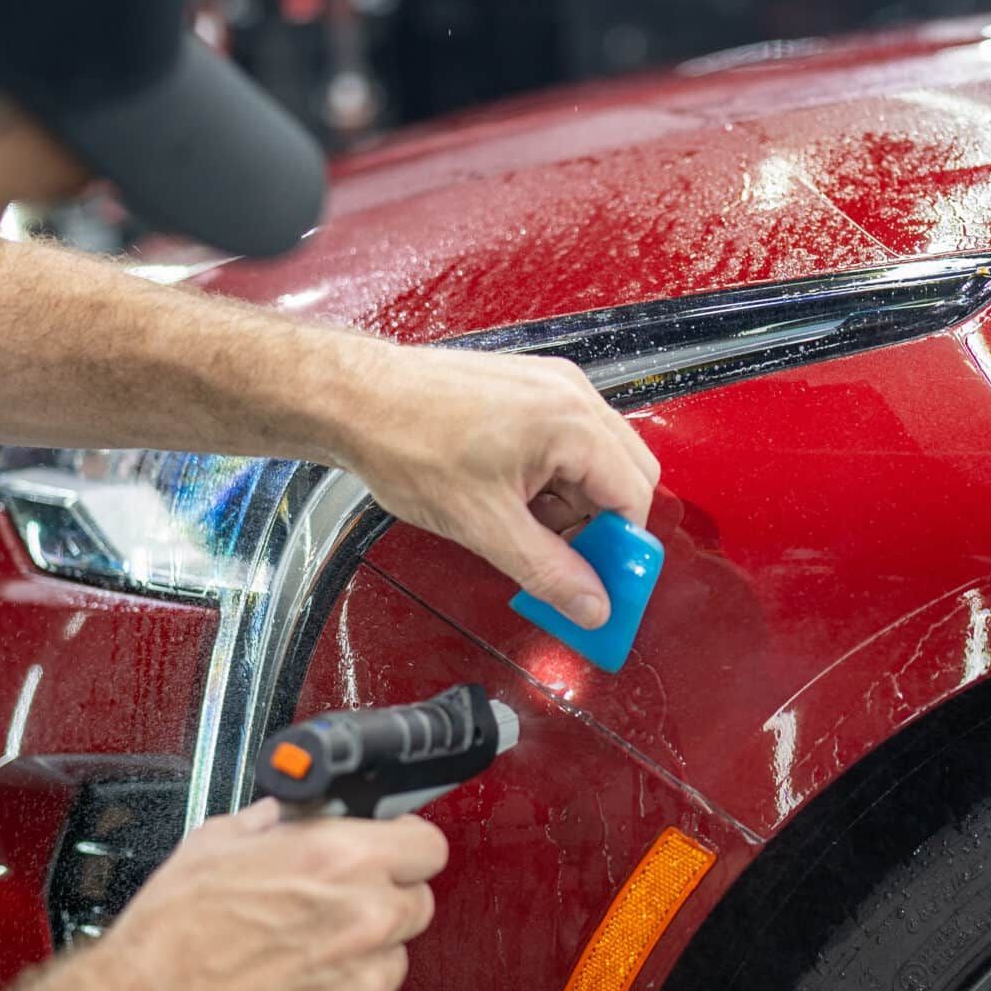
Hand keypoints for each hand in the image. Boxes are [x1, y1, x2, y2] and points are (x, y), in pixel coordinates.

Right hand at [85, 799, 447, 990]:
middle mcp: (364, 921)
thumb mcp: (213, 846)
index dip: (403, 845)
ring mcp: (362, 985)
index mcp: (340, 861)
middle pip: (416, 902)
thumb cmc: (169, 941)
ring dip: (361, 954)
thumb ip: (272, 823)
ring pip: (393, 958)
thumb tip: (291, 814)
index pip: (425, 845)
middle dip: (381, 899)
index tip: (388, 851)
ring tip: (300, 956)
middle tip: (333, 905)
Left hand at [336, 345, 660, 628]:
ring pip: (597, 459)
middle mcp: (571, 395)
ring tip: (523, 524)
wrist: (356, 400)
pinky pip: (567, 440)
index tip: (601, 582)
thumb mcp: (484, 525)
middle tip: (566, 561)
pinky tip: (512, 497)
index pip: (634, 496)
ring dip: (575, 502)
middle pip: (627, 474)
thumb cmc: (407, 442)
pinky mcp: (529, 388)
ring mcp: (551, 386)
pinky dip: (553, 477)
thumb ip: (549, 571)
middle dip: (602, 525)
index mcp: (571, 423)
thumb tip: (592, 604)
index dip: (621, 549)